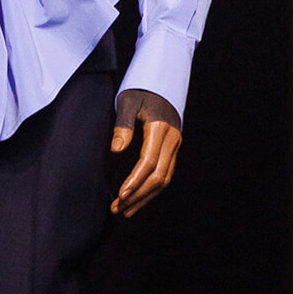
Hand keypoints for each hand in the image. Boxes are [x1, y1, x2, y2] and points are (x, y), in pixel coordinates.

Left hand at [110, 89, 181, 217]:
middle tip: (118, 209)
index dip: (135, 181)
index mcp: (161, 128)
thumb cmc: (140, 90)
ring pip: (164, 179)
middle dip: (138, 195)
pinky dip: (152, 190)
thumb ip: (122, 125)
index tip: (121, 195)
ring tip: (125, 211)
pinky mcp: (173, 149)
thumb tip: (117, 150)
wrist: (162, 82)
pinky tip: (137, 200)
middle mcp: (172, 140)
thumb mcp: (128, 101)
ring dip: (145, 197)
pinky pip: (165, 174)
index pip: (149, 162)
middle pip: (158, 176)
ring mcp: (175, 145)